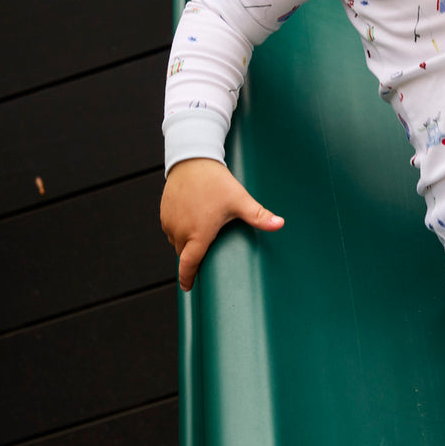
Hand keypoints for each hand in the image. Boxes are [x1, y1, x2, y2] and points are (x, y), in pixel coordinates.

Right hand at [160, 158, 283, 290]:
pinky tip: (192, 222)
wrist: (192, 158)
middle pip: (185, 254)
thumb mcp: (239, 200)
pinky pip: (171, 229)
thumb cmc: (215, 181)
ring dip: (187, 243)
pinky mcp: (164, 212)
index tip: (188, 287)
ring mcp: (170, 221)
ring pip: (177, 242)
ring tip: (201, 237)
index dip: (187, 278)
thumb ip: (258, 216)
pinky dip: (180, 230)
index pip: (189, 264)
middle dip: (194, 258)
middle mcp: (180, 230)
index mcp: (198, 234)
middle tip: (206, 257)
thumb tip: (280, 224)